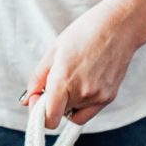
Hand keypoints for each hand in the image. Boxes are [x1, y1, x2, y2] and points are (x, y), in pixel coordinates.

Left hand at [21, 0, 145, 128]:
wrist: (119, 26)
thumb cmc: (84, 33)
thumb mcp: (53, 51)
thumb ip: (37, 79)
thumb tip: (27, 101)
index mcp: (63, 80)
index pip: (49, 119)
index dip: (39, 113)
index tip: (38, 99)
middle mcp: (82, 93)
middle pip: (60, 114)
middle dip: (54, 102)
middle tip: (58, 80)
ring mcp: (98, 97)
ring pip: (74, 113)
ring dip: (69, 102)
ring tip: (75, 76)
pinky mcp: (109, 97)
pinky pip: (89, 111)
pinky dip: (83, 103)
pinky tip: (85, 82)